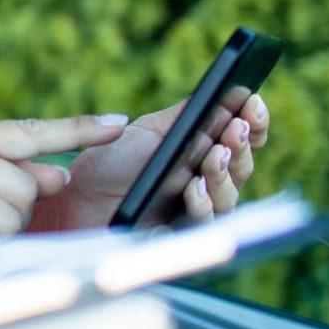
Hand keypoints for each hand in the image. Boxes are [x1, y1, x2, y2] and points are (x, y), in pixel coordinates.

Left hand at [36, 92, 270, 229]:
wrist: (75, 198)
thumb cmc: (110, 165)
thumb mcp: (147, 131)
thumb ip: (183, 115)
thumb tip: (221, 92)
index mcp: (202, 152)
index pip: (241, 138)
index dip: (253, 122)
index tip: (253, 104)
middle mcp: (206, 181)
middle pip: (241, 166)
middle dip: (241, 145)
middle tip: (233, 129)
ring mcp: (195, 210)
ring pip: (229, 195)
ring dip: (224, 173)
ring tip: (215, 154)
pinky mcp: (180, 236)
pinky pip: (204, 224)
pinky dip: (203, 204)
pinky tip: (195, 187)